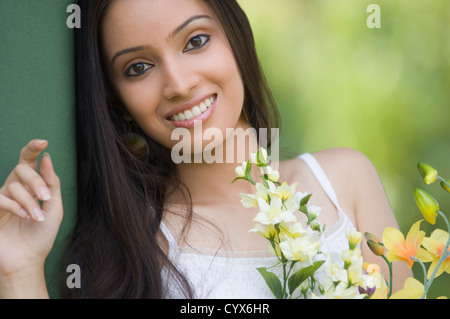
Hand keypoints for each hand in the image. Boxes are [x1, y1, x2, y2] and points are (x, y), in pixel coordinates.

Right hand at [0, 139, 62, 296]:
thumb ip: (51, 183)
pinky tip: (24, 216)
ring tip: (37, 216)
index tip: (43, 142)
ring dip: (29, 200)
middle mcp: (15, 188)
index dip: (33, 149)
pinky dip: (15, 205)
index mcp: (30, 186)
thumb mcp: (54, 207)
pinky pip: (0, 198)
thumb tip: (47, 158)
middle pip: (22, 169)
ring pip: (13, 185)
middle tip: (45, 197)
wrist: (28, 259)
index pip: (28, 161)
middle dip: (36, 181)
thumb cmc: (41, 235)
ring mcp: (2, 198)